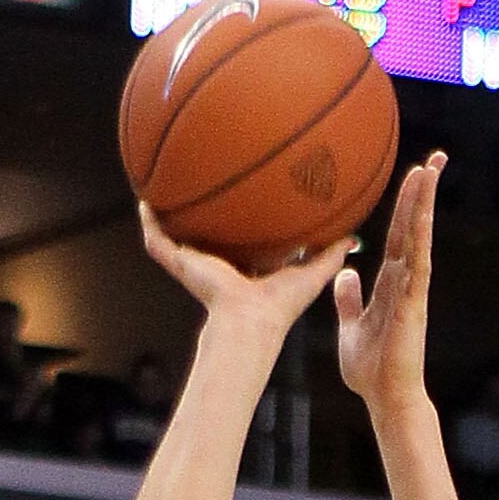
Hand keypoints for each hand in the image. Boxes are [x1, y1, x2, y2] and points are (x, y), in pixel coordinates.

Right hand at [138, 202, 353, 342]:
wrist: (251, 321)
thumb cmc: (280, 307)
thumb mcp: (311, 274)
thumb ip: (331, 254)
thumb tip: (354, 236)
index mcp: (244, 266)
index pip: (240, 239)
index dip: (240, 218)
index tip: (243, 194)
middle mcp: (218, 264)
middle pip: (205, 233)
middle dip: (200, 210)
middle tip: (198, 177)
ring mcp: (196, 264)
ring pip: (176, 234)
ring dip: (168, 212)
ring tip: (160, 182)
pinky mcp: (182, 265)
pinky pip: (158, 241)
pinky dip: (149, 222)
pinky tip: (143, 199)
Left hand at [335, 153, 442, 419]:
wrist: (385, 399)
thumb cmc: (371, 371)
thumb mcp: (351, 328)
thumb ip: (348, 299)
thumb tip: (344, 272)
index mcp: (389, 284)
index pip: (398, 235)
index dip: (403, 207)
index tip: (411, 178)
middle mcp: (405, 281)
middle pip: (413, 226)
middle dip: (421, 193)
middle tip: (433, 159)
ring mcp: (412, 289)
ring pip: (419, 236)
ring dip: (424, 203)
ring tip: (430, 168)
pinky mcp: (414, 301)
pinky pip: (418, 259)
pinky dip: (421, 233)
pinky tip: (423, 209)